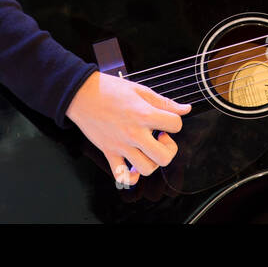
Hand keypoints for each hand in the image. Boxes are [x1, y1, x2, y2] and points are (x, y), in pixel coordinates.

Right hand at [64, 71, 190, 186]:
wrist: (81, 94)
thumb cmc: (109, 89)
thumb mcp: (140, 90)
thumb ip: (164, 102)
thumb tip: (186, 109)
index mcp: (144, 114)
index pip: (176, 125)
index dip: (174, 122)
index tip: (165, 120)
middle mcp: (134, 133)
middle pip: (164, 157)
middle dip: (169, 148)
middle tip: (160, 138)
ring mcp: (121, 146)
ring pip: (146, 169)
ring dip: (152, 161)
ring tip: (147, 149)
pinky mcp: (109, 152)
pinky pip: (121, 176)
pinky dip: (130, 177)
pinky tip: (133, 166)